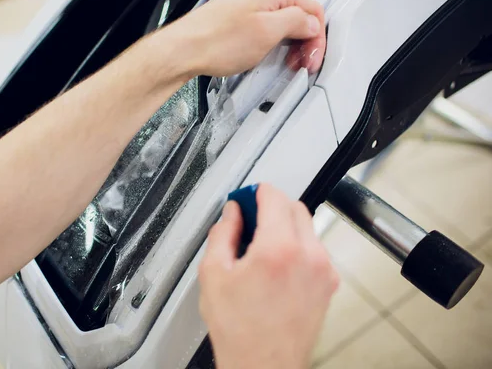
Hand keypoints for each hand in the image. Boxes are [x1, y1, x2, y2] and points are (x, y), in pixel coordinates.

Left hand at [165, 0, 325, 76]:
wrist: (183, 50)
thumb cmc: (216, 41)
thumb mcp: (267, 33)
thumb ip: (296, 23)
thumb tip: (310, 23)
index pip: (313, 9)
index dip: (317, 37)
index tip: (313, 57)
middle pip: (298, 13)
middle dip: (304, 39)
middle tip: (301, 62)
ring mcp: (248, 2)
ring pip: (282, 20)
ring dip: (289, 41)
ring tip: (285, 61)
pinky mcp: (237, 15)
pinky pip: (265, 25)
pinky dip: (272, 40)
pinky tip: (268, 54)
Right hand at [198, 184, 338, 368]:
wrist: (263, 366)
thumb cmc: (240, 332)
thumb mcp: (213, 274)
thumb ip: (222, 234)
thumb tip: (232, 214)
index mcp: (278, 249)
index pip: (274, 197)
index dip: (256, 191)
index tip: (246, 197)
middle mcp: (308, 256)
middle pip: (295, 207)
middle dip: (271, 206)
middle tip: (250, 218)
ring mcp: (323, 270)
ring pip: (307, 227)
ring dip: (286, 226)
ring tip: (261, 247)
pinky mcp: (328, 283)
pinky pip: (315, 249)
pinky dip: (298, 246)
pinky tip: (276, 265)